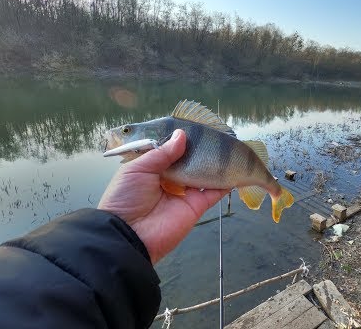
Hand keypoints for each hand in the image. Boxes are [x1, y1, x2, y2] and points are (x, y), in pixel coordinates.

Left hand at [98, 129, 228, 263]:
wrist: (129, 235)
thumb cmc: (127, 197)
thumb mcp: (138, 169)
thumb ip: (162, 152)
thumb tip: (182, 135)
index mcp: (152, 169)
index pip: (169, 151)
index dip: (180, 140)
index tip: (194, 126)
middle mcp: (170, 179)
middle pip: (189, 161)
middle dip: (199, 149)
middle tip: (214, 134)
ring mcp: (185, 193)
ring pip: (203, 174)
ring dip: (214, 163)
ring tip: (227, 147)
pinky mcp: (196, 206)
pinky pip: (214, 192)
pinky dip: (225, 182)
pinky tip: (234, 169)